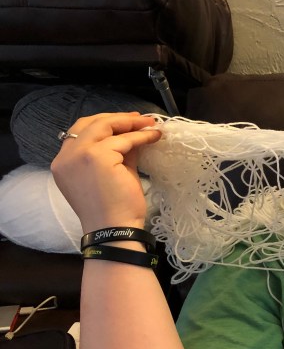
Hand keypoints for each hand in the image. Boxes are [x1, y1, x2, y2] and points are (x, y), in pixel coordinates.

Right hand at [51, 112, 161, 232]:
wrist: (114, 230)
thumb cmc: (114, 209)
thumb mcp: (112, 174)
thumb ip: (117, 153)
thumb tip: (133, 135)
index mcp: (64, 163)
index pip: (79, 132)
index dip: (104, 123)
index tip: (126, 122)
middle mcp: (66, 157)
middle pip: (90, 124)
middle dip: (117, 118)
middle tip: (141, 118)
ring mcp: (79, 155)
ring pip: (106, 127)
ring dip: (131, 124)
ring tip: (151, 125)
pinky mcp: (97, 156)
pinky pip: (123, 140)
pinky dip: (141, 136)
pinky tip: (154, 137)